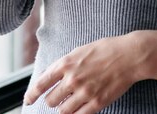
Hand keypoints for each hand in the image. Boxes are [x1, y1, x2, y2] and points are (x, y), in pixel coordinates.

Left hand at [23, 34, 142, 113]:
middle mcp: (72, 79)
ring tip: (69, 103)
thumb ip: (64, 64)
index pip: (41, 83)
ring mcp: (84, 92)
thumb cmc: (105, 50)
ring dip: (63, 109)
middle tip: (58, 97)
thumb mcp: (80, 51)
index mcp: (66, 63)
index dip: (31, 94)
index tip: (27, 101)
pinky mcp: (97, 102)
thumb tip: (50, 76)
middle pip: (51, 100)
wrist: (129, 56)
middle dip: (52, 100)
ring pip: (63, 111)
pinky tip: (78, 110)